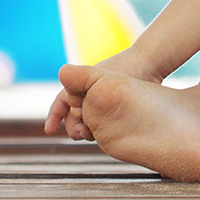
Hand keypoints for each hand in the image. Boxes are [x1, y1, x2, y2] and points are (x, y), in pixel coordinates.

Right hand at [43, 46, 159, 139]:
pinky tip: (105, 136)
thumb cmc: (126, 69)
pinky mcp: (116, 111)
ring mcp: (103, 103)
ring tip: (92, 133)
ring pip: (88, 122)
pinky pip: (103, 124)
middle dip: (73, 126)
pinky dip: (100, 130)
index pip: (61, 103)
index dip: (54, 117)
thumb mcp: (102, 80)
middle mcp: (91, 94)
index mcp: (82, 84)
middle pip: (73, 116)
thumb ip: (85, 95)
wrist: (150, 64)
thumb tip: (76, 113)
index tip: (49, 131)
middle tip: (81, 133)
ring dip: (86, 130)